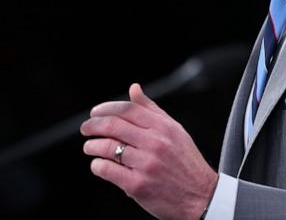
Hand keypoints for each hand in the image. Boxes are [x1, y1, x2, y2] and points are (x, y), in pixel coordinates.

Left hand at [81, 83, 218, 219]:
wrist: (200, 196)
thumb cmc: (185, 163)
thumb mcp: (175, 131)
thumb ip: (152, 110)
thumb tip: (133, 89)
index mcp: (165, 128)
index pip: (128, 109)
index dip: (106, 108)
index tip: (95, 113)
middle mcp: (156, 143)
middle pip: (113, 126)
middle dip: (92, 126)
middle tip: (86, 129)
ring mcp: (146, 164)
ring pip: (106, 148)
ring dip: (92, 146)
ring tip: (91, 148)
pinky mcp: (137, 184)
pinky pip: (106, 169)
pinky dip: (97, 165)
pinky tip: (99, 165)